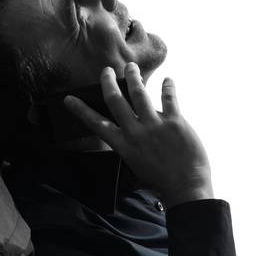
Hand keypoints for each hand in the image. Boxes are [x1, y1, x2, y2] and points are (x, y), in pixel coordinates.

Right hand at [62, 64, 213, 207]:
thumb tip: (135, 122)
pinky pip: (169, 99)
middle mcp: (135, 133)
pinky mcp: (175, 122)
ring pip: (139, 93)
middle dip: (108, 82)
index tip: (69, 99)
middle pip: (115, 100)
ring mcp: (155, 126)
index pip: (97, 124)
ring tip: (131, 67)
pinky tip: (169, 81)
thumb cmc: (161, 180)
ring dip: (133, 77)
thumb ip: (132, 143)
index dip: (81, 110)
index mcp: (123, 145)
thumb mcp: (136, 164)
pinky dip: (168, 87)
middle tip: (107, 71)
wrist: (185, 188)